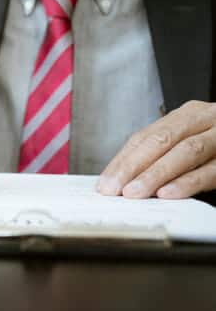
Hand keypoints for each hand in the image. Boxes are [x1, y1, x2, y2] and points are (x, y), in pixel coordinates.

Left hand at [98, 100, 215, 198]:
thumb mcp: (190, 146)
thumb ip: (162, 157)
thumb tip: (121, 181)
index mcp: (188, 116)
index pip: (145, 136)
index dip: (122, 160)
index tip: (104, 183)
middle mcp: (206, 119)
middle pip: (161, 140)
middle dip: (133, 167)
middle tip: (114, 189)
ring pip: (186, 151)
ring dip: (157, 174)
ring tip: (135, 193)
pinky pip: (212, 169)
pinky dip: (189, 182)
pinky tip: (170, 193)